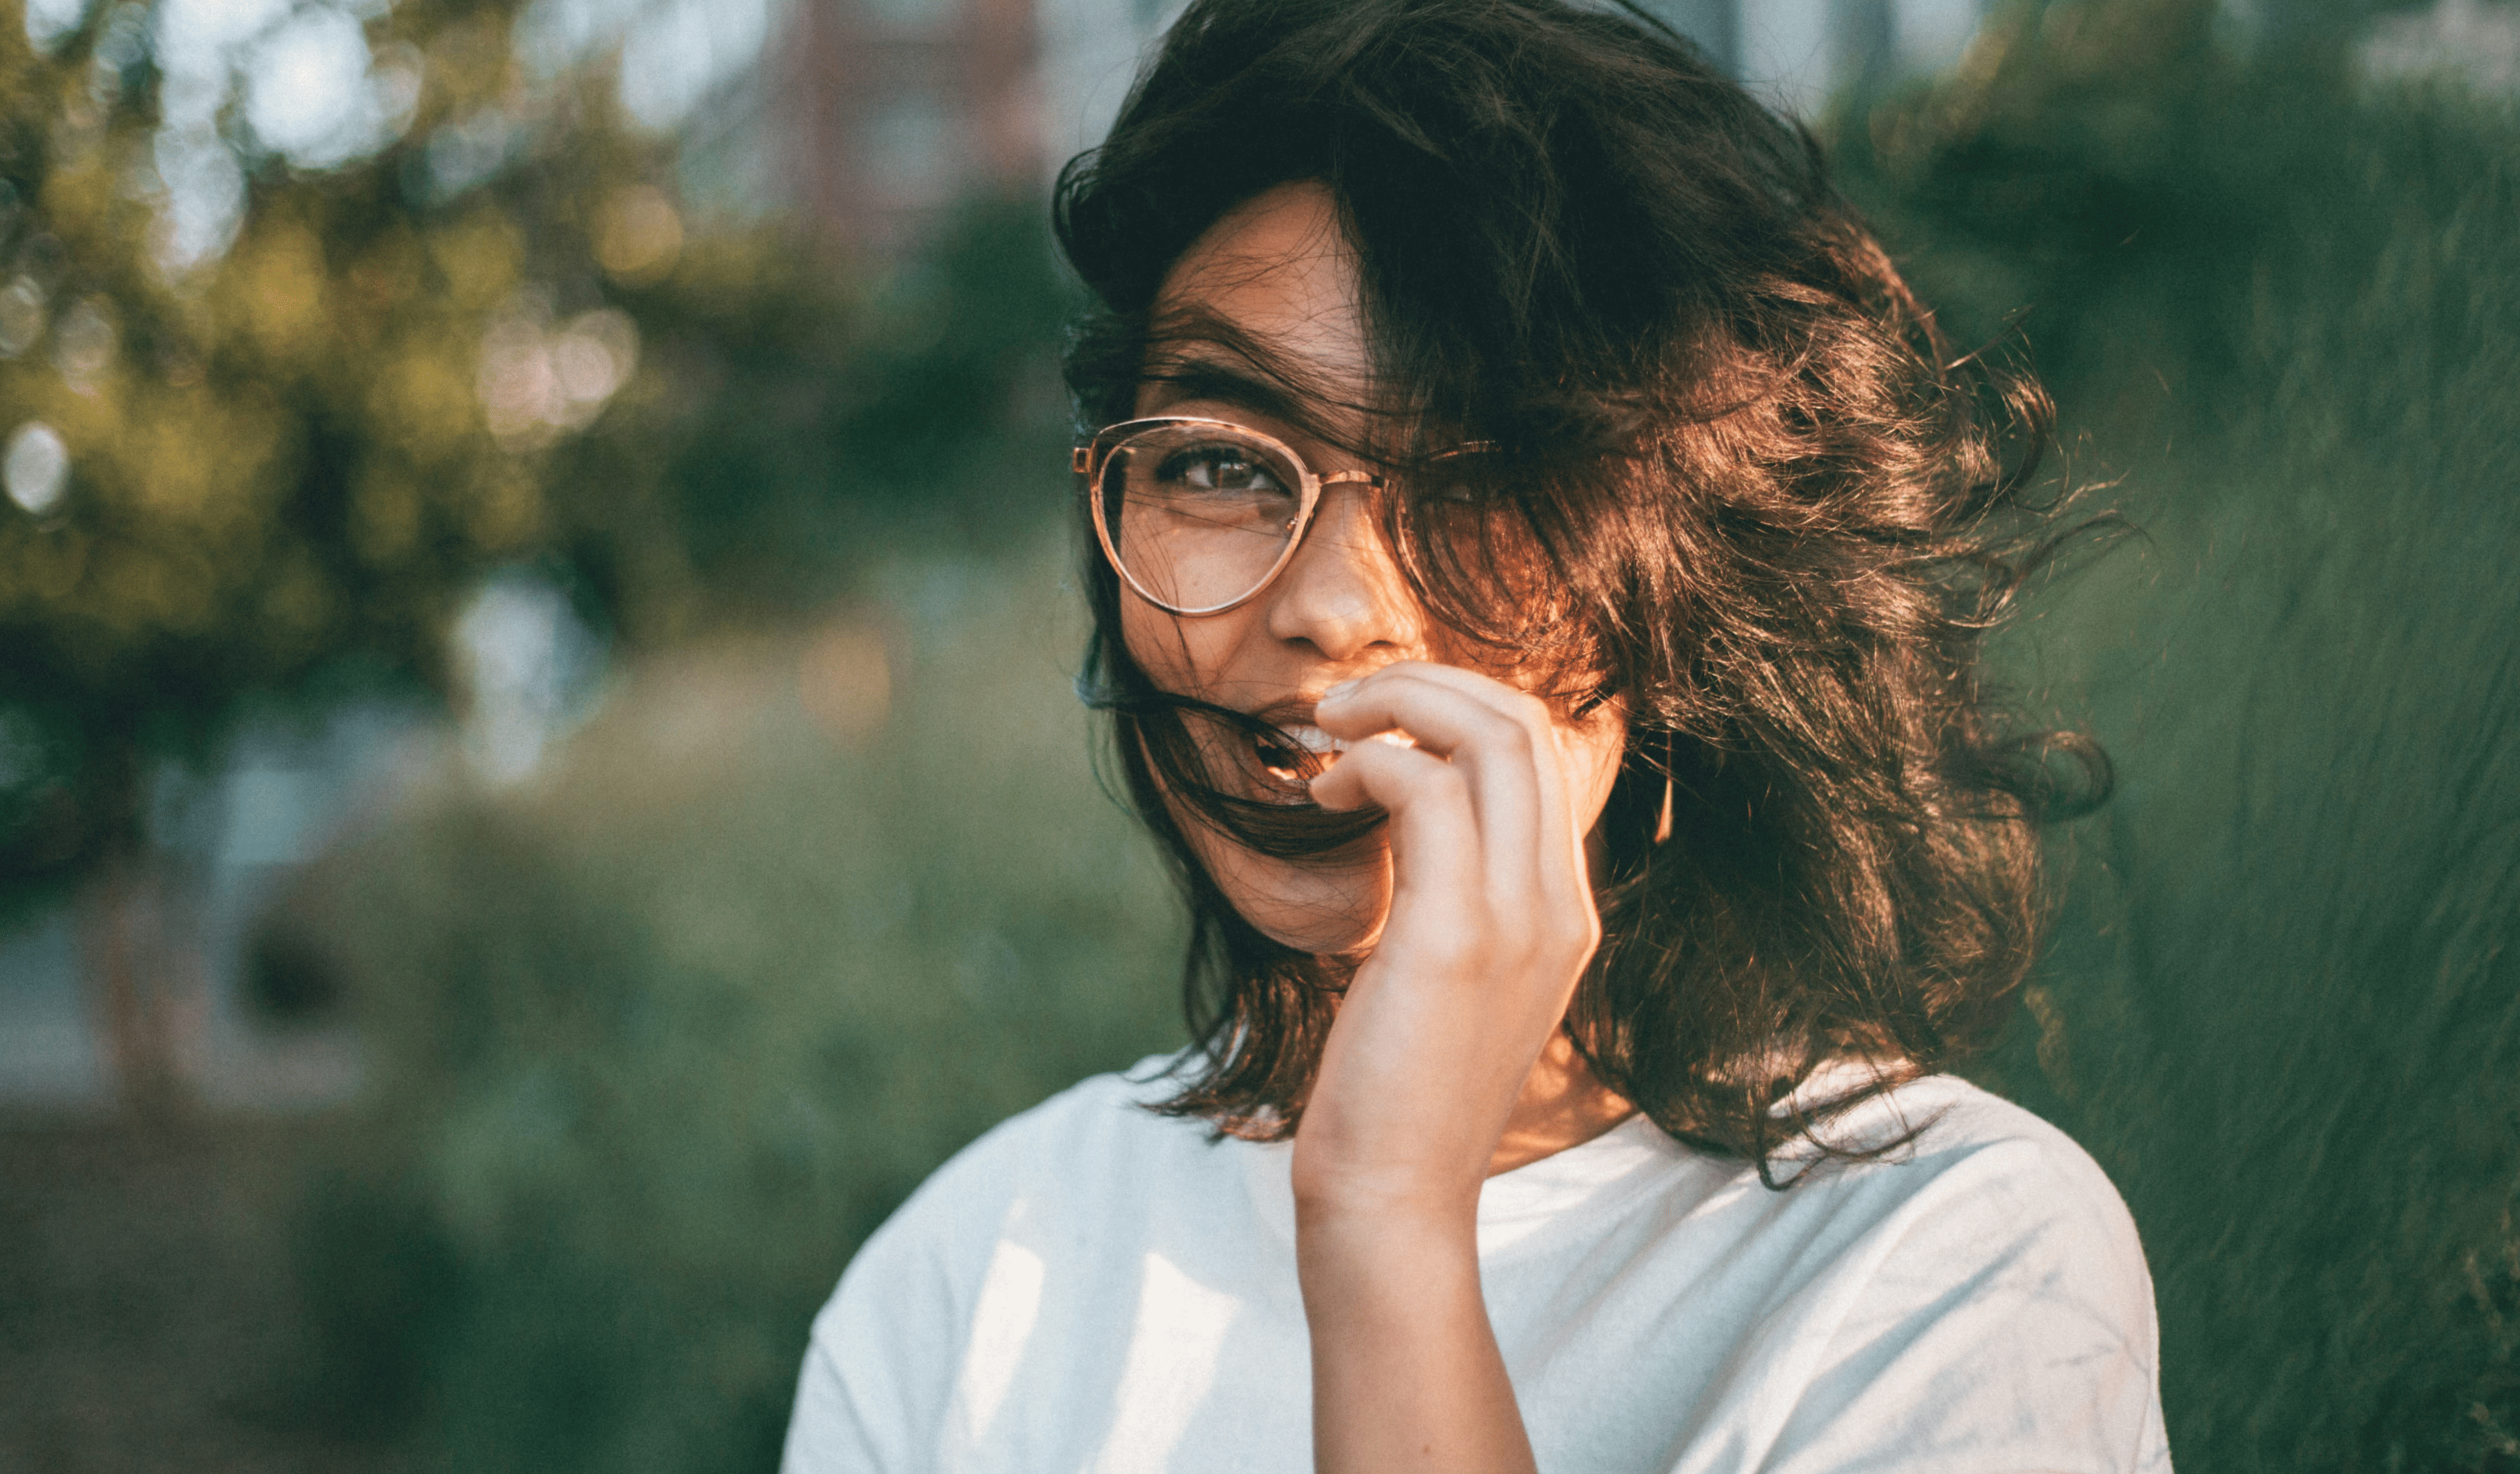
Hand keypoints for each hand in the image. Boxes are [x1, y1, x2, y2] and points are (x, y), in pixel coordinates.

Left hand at [1291, 659, 1610, 1473]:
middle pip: (1527, 724)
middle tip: (1343, 707)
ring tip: (1327, 731)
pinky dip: (1370, 761)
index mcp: (1565, 913)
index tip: (1379, 724)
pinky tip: (1318, 793)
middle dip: (1428, 684)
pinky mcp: (1456, 936)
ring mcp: (1519, 918)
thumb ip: (1454, 902)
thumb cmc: (1397, 1095)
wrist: (1393, 1201)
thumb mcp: (1449, 982)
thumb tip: (1411, 822)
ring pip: (1490, 735)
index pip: (1544, 755)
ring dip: (1396, 704)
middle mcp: (1560, 906)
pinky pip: (1425, 790)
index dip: (1461, 708)